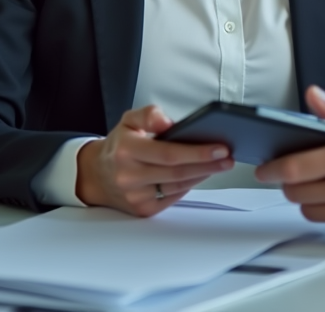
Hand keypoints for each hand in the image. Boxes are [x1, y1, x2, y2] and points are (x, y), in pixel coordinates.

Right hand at [76, 105, 233, 215]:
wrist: (96, 175)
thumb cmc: (119, 146)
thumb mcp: (128, 121)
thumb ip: (148, 114)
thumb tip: (167, 121)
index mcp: (126, 150)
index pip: (168, 153)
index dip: (196, 152)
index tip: (219, 148)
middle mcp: (129, 176)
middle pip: (177, 172)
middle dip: (207, 165)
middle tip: (227, 158)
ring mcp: (135, 196)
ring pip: (177, 186)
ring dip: (202, 175)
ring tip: (220, 164)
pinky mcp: (142, 209)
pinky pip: (173, 198)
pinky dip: (189, 186)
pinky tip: (200, 175)